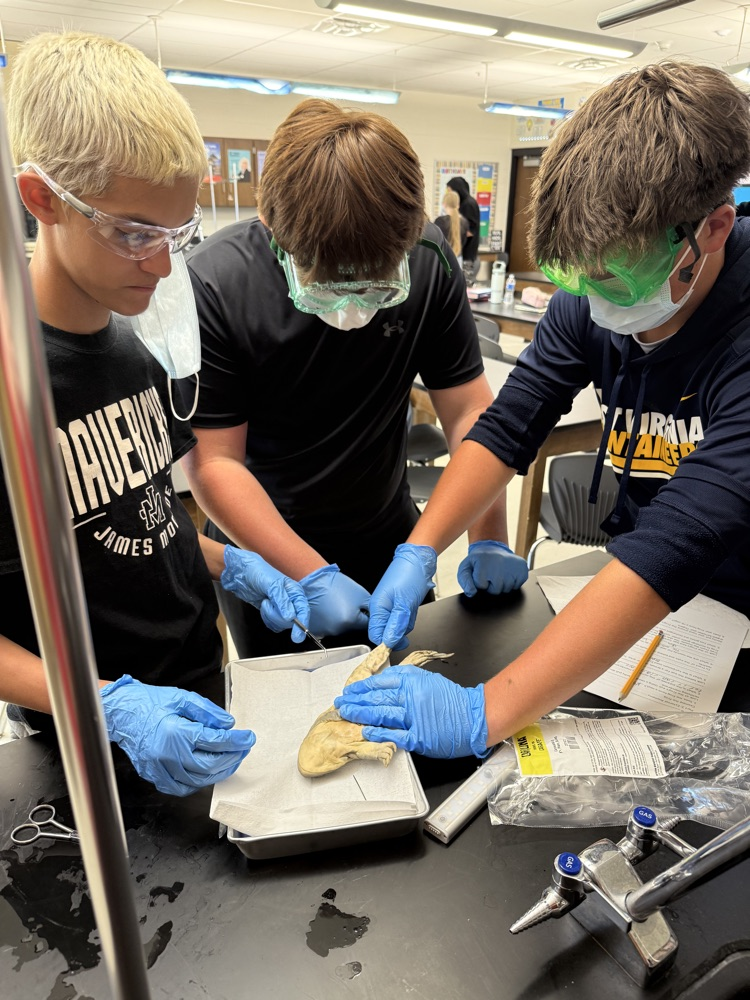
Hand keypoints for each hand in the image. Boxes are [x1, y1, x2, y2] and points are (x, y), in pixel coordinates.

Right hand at [101, 675, 255, 795]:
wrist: (122, 713)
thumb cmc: (149, 703)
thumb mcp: (182, 697)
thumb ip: (208, 711)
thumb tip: (228, 725)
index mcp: (176, 732)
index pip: (215, 741)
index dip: (237, 741)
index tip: (248, 738)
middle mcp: (168, 754)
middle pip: (210, 765)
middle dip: (232, 757)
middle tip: (243, 749)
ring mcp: (160, 769)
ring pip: (199, 780)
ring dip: (220, 772)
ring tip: (231, 759)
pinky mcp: (155, 777)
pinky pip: (182, 788)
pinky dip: (199, 782)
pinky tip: (208, 772)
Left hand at [221, 546, 309, 642]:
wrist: (242, 573)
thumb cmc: (258, 572)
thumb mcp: (271, 584)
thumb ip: (282, 601)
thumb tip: (291, 617)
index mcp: (295, 591)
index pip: (303, 610)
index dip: (302, 623)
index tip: (297, 636)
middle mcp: (291, 600)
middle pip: (292, 620)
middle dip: (277, 616)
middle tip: (267, 604)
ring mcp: (281, 607)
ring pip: (282, 624)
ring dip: (270, 616)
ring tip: (264, 602)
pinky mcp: (272, 612)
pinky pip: (273, 624)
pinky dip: (267, 618)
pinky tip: (263, 607)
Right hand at [299, 565, 369, 636]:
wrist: (315, 581)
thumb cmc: (335, 585)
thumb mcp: (362, 594)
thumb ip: (371, 609)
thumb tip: (375, 618)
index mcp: (351, 621)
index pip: (366, 625)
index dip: (365, 615)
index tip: (360, 608)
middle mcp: (338, 630)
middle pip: (353, 628)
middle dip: (352, 618)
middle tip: (346, 604)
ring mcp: (326, 631)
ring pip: (341, 629)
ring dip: (341, 620)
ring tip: (336, 606)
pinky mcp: (317, 630)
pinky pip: (329, 629)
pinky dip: (330, 622)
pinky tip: (328, 611)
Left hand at [335, 663, 487, 758]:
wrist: (475, 718)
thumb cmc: (453, 700)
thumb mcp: (428, 679)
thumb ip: (405, 679)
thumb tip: (382, 682)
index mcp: (413, 681)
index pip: (380, 683)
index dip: (362, 687)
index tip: (350, 690)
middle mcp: (411, 697)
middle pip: (376, 698)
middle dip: (355, 701)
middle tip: (340, 703)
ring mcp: (414, 718)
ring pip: (381, 715)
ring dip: (360, 714)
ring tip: (346, 714)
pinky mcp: (419, 737)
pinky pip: (394, 735)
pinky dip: (378, 733)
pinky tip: (365, 731)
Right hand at [367, 543, 435, 650]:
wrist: (419, 560)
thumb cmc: (409, 575)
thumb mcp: (404, 603)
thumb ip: (396, 624)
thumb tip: (388, 642)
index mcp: (377, 608)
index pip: (375, 635)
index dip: (386, 642)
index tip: (398, 643)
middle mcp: (381, 608)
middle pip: (387, 633)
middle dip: (400, 630)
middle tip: (408, 617)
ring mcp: (390, 606)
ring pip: (397, 627)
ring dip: (407, 622)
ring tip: (411, 607)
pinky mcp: (399, 604)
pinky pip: (404, 619)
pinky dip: (410, 616)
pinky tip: (412, 605)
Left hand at [457, 540, 527, 596]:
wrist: (492, 549)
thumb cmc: (479, 561)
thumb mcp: (466, 568)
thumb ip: (465, 581)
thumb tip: (471, 593)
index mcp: (484, 565)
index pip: (482, 587)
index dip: (480, 583)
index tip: (480, 573)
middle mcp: (500, 566)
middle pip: (496, 591)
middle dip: (491, 586)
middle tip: (490, 573)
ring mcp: (513, 568)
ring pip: (507, 590)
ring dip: (502, 584)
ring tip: (498, 572)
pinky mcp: (523, 570)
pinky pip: (517, 586)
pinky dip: (512, 583)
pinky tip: (507, 573)